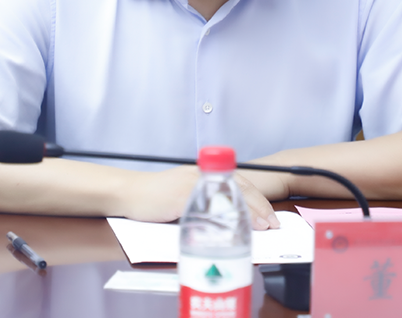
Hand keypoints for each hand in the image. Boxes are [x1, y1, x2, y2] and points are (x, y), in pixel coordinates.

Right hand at [125, 166, 279, 229]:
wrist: (129, 193)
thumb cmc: (155, 197)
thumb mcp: (185, 195)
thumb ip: (205, 202)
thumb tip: (230, 221)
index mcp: (205, 173)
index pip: (239, 183)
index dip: (257, 199)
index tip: (270, 216)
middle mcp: (202, 175)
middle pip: (239, 188)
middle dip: (259, 207)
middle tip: (272, 223)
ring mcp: (192, 184)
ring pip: (227, 196)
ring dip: (247, 213)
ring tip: (260, 227)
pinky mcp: (181, 196)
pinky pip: (206, 208)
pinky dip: (222, 219)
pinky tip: (232, 228)